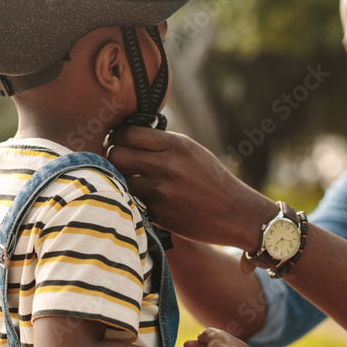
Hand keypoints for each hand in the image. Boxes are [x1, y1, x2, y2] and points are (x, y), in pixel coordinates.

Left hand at [106, 126, 276, 249]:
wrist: (234, 213)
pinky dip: (130, 199)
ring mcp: (160, 191)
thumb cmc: (211, 179)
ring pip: (118, 180)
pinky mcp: (157, 213)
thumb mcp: (191, 151)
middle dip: (112, 157)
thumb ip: (161, 143)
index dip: (116, 137)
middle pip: (116, 155)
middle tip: (118, 162)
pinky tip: (139, 198)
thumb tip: (125, 136)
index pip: (128, 133)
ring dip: (118, 180)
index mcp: (175, 145)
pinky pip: (130, 201)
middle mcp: (166, 165)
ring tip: (126, 180)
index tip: (115, 141)